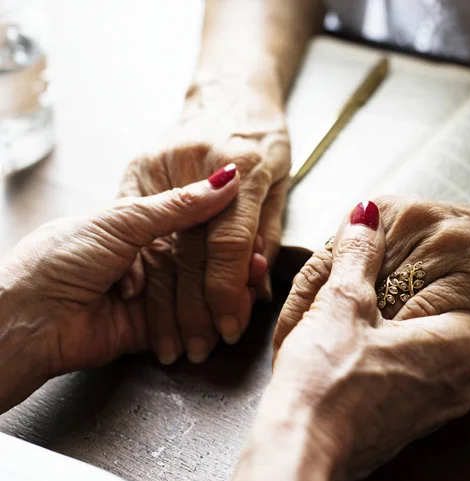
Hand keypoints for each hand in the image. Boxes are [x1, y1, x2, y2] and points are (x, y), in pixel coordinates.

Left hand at [0, 174, 238, 410]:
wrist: (29, 316)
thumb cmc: (61, 257)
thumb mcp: (121, 220)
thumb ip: (176, 206)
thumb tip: (224, 180)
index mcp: (137, 225)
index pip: (193, 225)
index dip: (223, 229)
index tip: (251, 233)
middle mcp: (146, 259)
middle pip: (199, 262)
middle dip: (230, 266)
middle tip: (257, 266)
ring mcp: (148, 295)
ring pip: (197, 293)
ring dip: (225, 294)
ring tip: (251, 292)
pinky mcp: (148, 330)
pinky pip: (187, 323)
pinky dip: (210, 320)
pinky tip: (232, 315)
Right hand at [120, 81, 290, 363]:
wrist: (228, 90)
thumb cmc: (264, 135)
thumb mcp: (280, 180)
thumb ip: (267, 233)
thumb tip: (258, 289)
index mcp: (243, 163)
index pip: (231, 243)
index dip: (229, 292)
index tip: (230, 328)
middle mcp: (197, 162)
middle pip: (191, 252)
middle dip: (195, 309)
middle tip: (200, 350)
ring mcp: (160, 163)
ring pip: (160, 246)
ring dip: (165, 302)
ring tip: (172, 342)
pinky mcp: (137, 167)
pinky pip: (138, 229)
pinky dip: (143, 271)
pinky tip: (145, 305)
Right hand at [270, 201, 469, 480]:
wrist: (300, 451)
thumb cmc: (326, 378)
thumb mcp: (342, 302)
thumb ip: (359, 253)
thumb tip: (365, 214)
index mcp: (458, 345)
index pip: (452, 290)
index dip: (410, 274)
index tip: (381, 271)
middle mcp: (459, 381)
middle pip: (427, 320)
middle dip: (388, 303)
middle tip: (349, 295)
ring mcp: (434, 409)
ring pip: (409, 350)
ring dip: (376, 333)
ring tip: (335, 326)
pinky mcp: (406, 427)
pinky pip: (397, 379)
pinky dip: (372, 363)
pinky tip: (337, 358)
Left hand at [274, 196, 469, 352]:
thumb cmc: (455, 249)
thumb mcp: (401, 240)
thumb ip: (357, 258)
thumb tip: (307, 301)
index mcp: (382, 212)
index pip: (323, 263)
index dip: (299, 309)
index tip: (284, 345)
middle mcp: (408, 223)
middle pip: (345, 285)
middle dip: (319, 332)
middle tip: (298, 367)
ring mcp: (443, 248)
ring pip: (384, 305)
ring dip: (358, 345)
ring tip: (335, 376)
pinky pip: (426, 318)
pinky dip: (404, 346)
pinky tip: (390, 369)